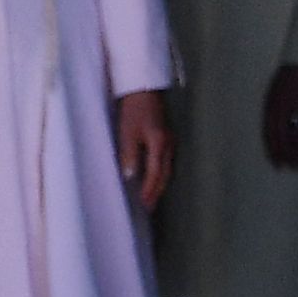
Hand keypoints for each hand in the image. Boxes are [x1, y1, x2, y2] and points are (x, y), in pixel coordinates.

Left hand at [115, 88, 173, 209]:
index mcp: (160, 144)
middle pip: (164, 175)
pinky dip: (160, 174)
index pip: (155, 174)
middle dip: (156, 192)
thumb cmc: (134, 109)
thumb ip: (129, 155)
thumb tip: (130, 176)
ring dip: (159, 184)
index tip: (143, 205)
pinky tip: (153, 179)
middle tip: (148, 208)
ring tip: (150, 198)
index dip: (149, 191)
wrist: (143, 88)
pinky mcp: (166, 138)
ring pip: (167, 169)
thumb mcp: (128, 132)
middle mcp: (169, 145)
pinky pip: (166, 162)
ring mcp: (170, 141)